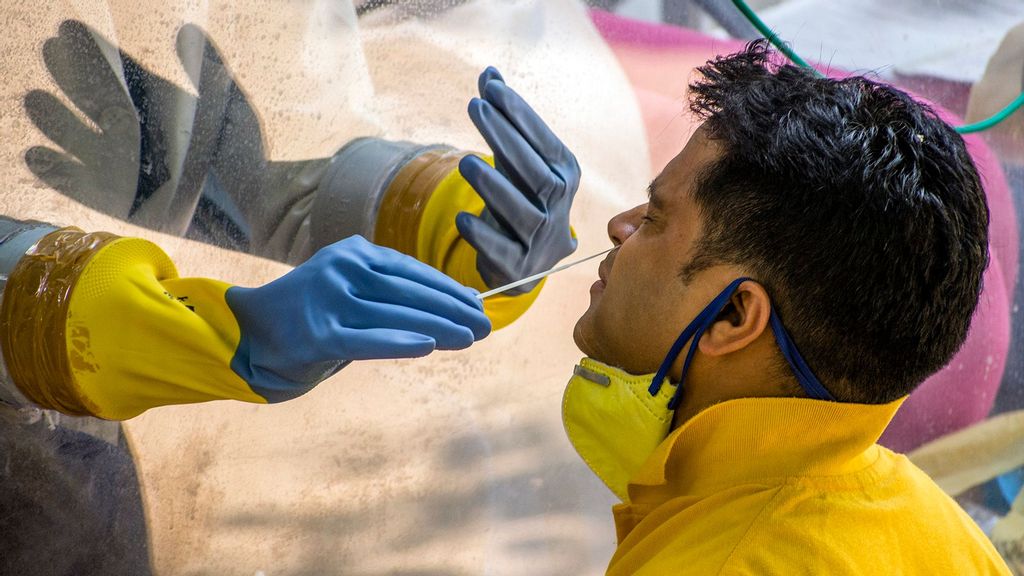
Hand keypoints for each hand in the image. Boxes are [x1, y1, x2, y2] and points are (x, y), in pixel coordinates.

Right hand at [25, 20, 271, 241]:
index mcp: (161, 108)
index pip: (120, 75)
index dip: (95, 53)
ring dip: (56, 123)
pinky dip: (59, 174)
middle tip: (49, 54)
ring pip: (82, 142)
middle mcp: (140, 135)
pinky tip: (35, 156)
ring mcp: (129, 169)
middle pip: (95, 103)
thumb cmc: (246, 155)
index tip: (70, 29)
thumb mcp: (232, 105)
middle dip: (71, 80)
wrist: (256, 207)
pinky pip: (83, 187)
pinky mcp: (124, 203)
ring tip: (35, 101)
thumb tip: (188, 30)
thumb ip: (210, 68)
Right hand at [225, 236, 491, 400]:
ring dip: (439, 327)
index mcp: (353, 252)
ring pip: (396, 315)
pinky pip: (367, 340)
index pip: (412, 271)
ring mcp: (329, 300)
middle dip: (453, 309)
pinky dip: (399, 342)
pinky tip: (428, 346)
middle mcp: (342, 269)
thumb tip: (454, 307)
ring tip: (470, 337)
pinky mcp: (317, 335)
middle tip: (486, 325)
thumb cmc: (310, 317)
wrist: (245, 335)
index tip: (478, 304)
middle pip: (410, 291)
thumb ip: (391, 296)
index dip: (448, 289)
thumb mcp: (350, 292)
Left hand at [456, 67, 579, 293]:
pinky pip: (500, 249)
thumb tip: (489, 72)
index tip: (491, 88)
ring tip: (465, 161)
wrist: (528, 263)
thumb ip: (504, 121)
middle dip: (504, 137)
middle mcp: (558, 205)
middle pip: (533, 171)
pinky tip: (463, 218)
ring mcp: (540, 238)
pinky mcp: (517, 265)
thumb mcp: (517, 161)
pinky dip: (483, 234)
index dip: (519, 113)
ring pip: (520, 211)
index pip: (543, 140)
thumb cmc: (522, 197)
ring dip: (493, 186)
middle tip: (474, 107)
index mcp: (565, 174)